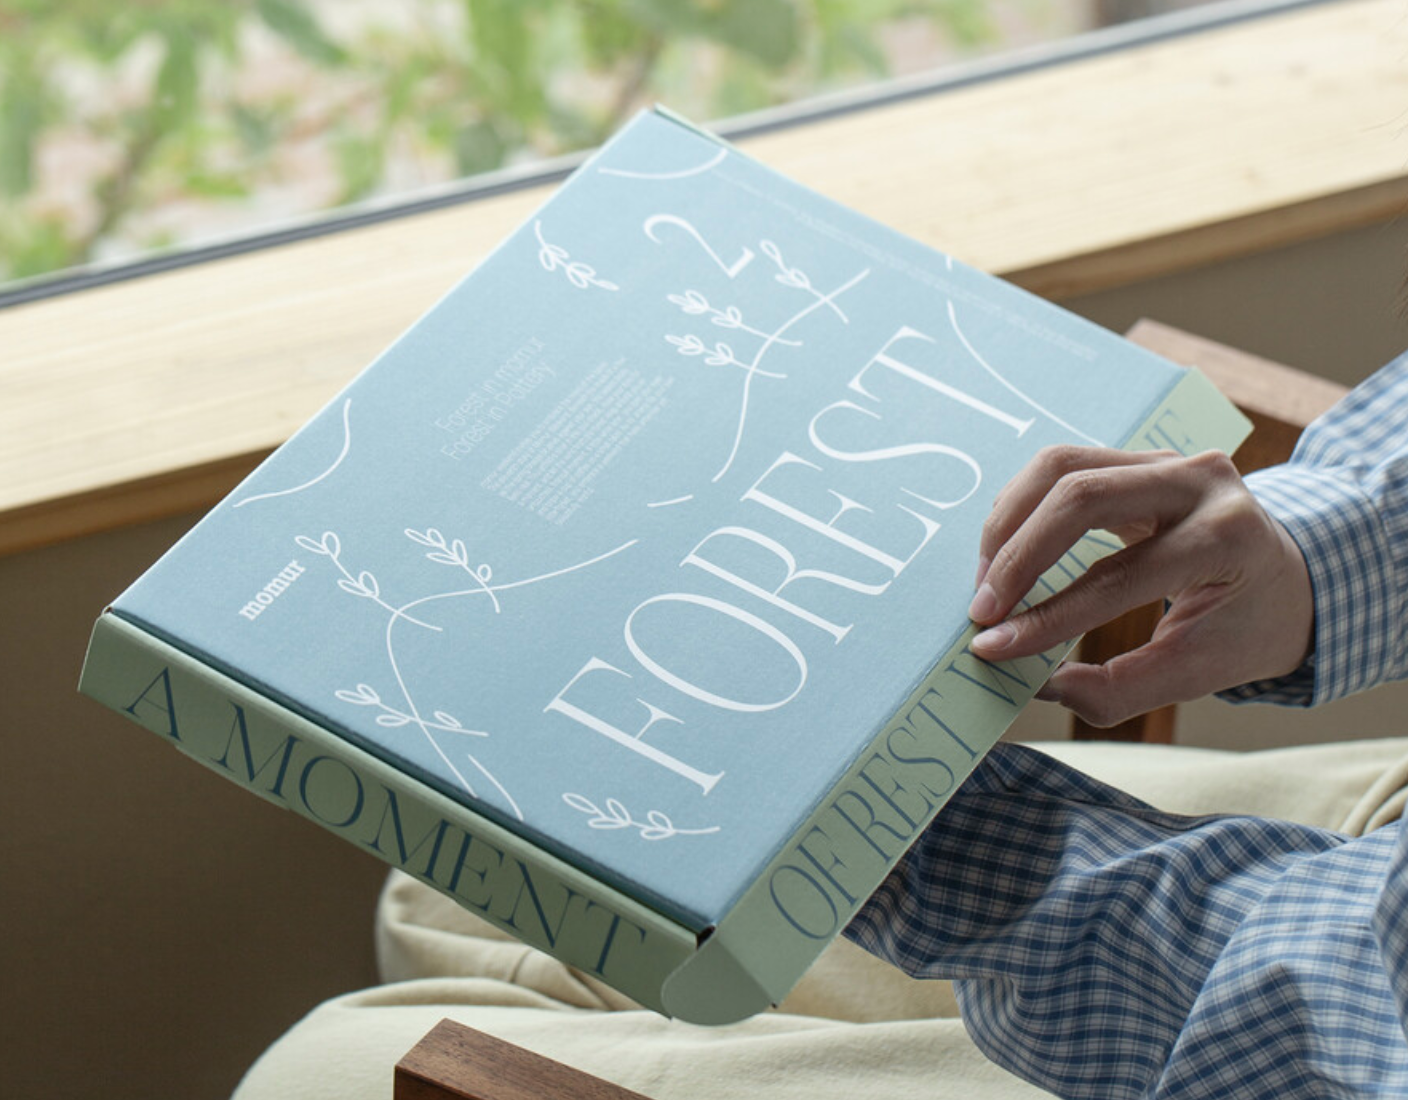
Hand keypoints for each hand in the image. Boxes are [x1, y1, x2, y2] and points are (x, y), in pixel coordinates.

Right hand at [967, 445, 1313, 727]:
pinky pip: (1060, 466)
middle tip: (981, 610)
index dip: (1048, 616)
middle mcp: (1199, 482)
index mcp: (1227, 539)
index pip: (1117, 577)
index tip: (993, 647)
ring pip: (1060, 466)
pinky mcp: (1136, 456)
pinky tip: (1005, 553)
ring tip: (985, 582)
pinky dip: (1020, 509)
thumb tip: (1031, 683)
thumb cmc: (1242, 629)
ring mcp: (1166, 459)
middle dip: (1017, 557)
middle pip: (1081, 496)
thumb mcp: (1193, 674)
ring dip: (1007, 524)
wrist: (1286, 578)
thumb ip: (1114, 689)